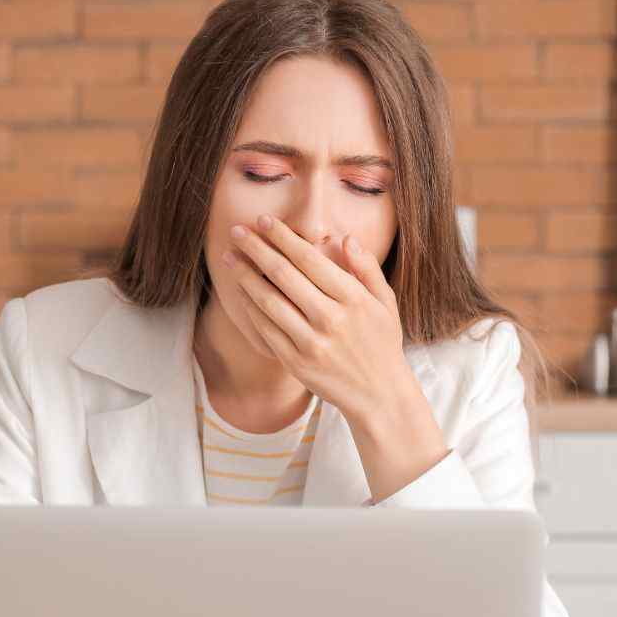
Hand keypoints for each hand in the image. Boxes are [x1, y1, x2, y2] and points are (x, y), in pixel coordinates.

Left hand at [222, 213, 413, 423]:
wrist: (379, 395)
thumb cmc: (382, 342)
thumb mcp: (386, 302)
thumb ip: (367, 269)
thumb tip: (346, 239)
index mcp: (353, 299)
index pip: (309, 259)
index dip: (283, 238)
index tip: (265, 221)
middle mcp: (331, 319)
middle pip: (283, 275)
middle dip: (256, 249)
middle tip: (237, 231)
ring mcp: (311, 343)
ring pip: (268, 301)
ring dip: (245, 276)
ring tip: (230, 257)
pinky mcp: (296, 363)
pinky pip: (266, 330)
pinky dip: (250, 308)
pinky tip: (241, 292)